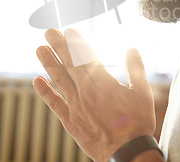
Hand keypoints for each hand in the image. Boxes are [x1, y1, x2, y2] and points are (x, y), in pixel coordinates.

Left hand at [33, 28, 155, 161]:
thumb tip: (132, 49)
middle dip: (59, 46)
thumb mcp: (142, 93)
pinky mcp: (70, 121)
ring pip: (59, 80)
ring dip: (49, 63)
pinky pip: (54, 104)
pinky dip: (45, 91)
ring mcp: (77, 107)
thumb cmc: (138, 123)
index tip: (69, 30)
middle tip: (49, 32)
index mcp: (104, 83)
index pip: (87, 57)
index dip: (76, 42)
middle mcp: (87, 92)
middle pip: (70, 64)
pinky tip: (36, 80)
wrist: (128, 154)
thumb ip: (136, 69)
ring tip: (39, 48)